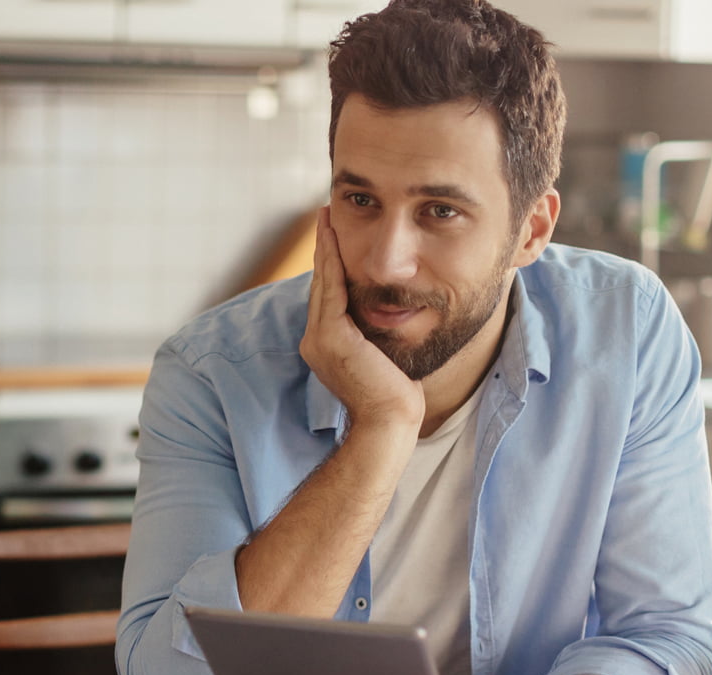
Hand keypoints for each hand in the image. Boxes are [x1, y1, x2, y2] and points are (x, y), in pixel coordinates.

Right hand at [298, 207, 423, 432]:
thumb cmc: (396, 396)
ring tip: (326, 217)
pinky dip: (331, 259)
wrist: (390, 421)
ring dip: (324, 246)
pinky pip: (330, 287)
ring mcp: (318, 339)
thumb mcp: (384, 355)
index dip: (329, 265)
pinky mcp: (329, 337)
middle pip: (320, 284)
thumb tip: (394, 311)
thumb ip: (376, 333)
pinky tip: (333, 236)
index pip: (328, 297)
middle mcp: (315, 341)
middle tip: (325, 216)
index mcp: (326, 346)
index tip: (334, 237)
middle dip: (323, 249)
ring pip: (322, 281)